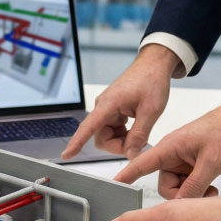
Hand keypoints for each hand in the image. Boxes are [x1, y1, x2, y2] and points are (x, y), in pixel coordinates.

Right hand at [61, 44, 180, 159]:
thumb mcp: (151, 111)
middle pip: (101, 137)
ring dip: (122, 139)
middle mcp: (103, 106)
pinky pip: (112, 129)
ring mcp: (106, 109)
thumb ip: (139, 135)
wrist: (153, 64)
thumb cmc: (152, 81)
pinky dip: (124, 134)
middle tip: (138, 143)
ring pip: (107, 135)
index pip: (88, 127)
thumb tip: (131, 155)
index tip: (66, 155)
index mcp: (109, 104)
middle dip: (118, 145)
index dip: (77, 143)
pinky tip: (136, 126)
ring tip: (140, 131)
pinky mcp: (111, 110)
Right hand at [114, 93, 220, 198]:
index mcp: (169, 148)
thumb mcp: (211, 162)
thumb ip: (194, 185)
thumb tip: (181, 204)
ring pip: (178, 186)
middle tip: (203, 192)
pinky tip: (211, 184)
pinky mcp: (192, 163)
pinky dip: (198, 187)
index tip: (114, 186)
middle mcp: (172, 154)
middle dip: (181, 194)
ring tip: (211, 187)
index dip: (126, 176)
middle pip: (164, 185)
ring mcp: (182, 159)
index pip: (140, 163)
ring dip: (192, 191)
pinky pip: (188, 182)